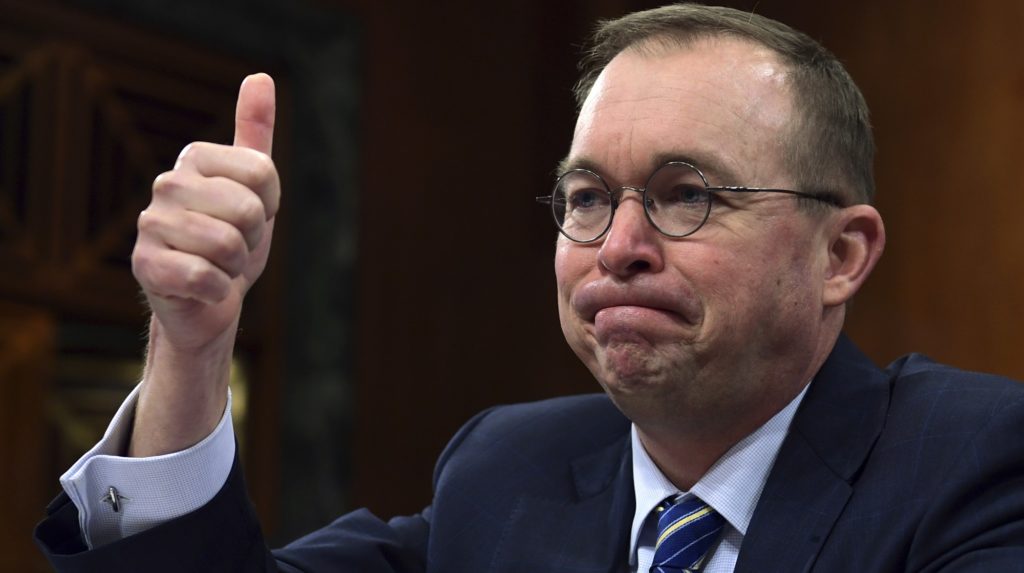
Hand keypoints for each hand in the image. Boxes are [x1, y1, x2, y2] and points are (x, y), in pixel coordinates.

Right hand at [132, 73, 278, 349]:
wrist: (207, 302)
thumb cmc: (234, 241)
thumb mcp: (256, 189)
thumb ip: (256, 134)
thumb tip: (260, 77)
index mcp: (195, 157)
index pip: (264, 172)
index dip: (270, 206)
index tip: (252, 217)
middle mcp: (167, 183)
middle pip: (248, 209)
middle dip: (253, 239)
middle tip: (234, 248)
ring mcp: (150, 223)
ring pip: (227, 245)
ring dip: (235, 266)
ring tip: (219, 265)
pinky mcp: (144, 266)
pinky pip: (206, 277)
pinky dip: (219, 291)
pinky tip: (205, 289)